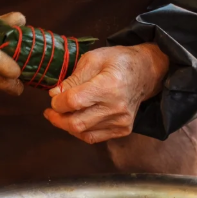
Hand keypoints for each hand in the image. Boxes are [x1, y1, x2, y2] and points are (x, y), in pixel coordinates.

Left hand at [43, 43, 168, 142]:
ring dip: (67, 125)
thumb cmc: (118, 62)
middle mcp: (117, 107)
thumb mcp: (93, 59)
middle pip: (76, 123)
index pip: (74, 102)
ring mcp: (121, 121)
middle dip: (57, 118)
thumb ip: (73, 79)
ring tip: (62, 114)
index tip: (53, 97)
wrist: (146, 72)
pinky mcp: (124, 129)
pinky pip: (93, 138)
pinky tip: (77, 120)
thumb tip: (55, 95)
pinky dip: (80, 131)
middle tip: (50, 111)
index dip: (57, 102)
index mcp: (109, 86)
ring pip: (83, 133)